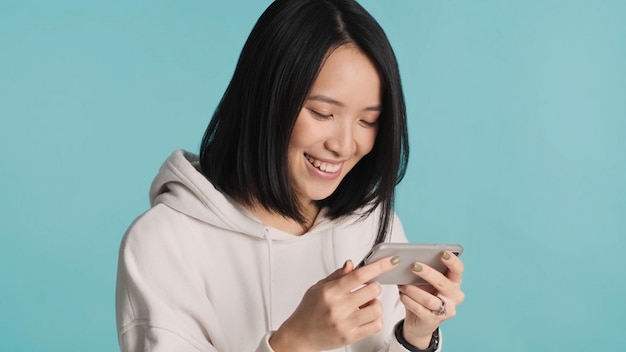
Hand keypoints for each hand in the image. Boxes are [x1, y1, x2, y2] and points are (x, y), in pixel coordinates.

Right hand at [269, 256, 398, 351]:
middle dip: (374, 287)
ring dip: (375, 303)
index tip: (390, 260)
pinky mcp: (350, 337)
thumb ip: (337, 276)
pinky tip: (366, 315)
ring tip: (365, 304)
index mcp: (330, 292)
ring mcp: (345, 324)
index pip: (359, 275)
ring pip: (377, 308)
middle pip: (372, 291)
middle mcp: (338, 308)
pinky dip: (376, 318)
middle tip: (367, 288)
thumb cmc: (308, 311)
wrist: (299, 335)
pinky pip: (376, 325)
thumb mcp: (318, 288)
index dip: (378, 266)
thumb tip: (352, 264)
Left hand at [398, 251, 464, 348]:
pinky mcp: (434, 320)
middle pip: (442, 282)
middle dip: (427, 273)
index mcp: (454, 282)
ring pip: (429, 299)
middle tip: (413, 265)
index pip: (458, 269)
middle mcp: (454, 296)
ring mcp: (446, 310)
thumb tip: (407, 259)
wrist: (420, 322)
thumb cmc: (424, 295)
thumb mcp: (425, 282)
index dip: (452, 261)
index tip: (443, 253)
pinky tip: (402, 295)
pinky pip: (420, 309)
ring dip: (413, 290)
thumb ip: (422, 272)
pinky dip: (409, 301)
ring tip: (402, 285)